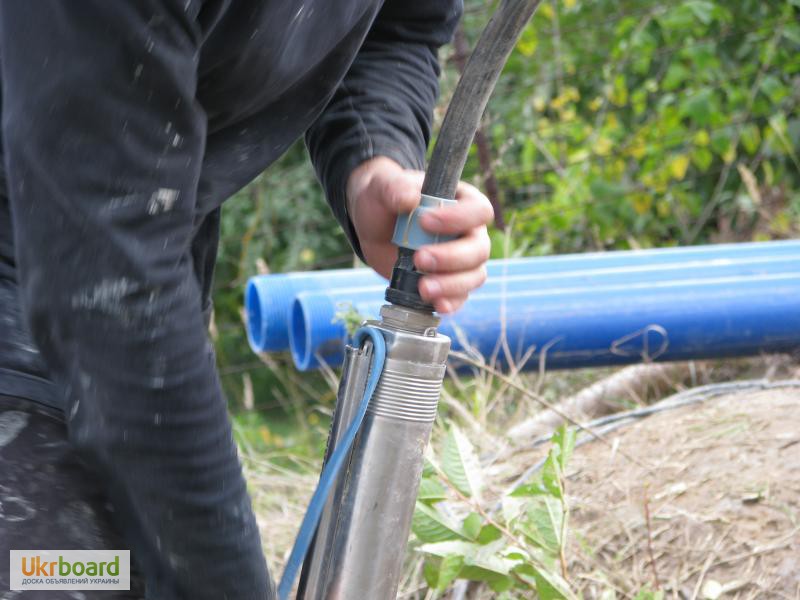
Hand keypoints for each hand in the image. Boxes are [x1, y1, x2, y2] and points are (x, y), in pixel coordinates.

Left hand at [346, 156, 492, 312]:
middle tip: (420, 259)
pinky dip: (450, 302)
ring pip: (474, 276)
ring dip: (451, 285)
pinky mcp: (448, 281)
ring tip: (423, 287)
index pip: (478, 211)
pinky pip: (460, 296)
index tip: (426, 221)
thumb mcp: (384, 187)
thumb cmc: (386, 200)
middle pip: (479, 250)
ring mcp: (461, 260)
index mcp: (462, 202)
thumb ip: (395, 188)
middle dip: (451, 258)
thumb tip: (410, 198)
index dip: (459, 219)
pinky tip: (435, 304)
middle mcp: (468, 232)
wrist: (374, 226)